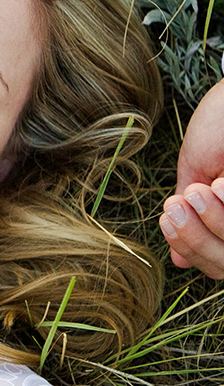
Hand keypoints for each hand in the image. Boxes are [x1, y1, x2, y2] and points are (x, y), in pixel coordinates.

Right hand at [160, 80, 223, 278]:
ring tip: (205, 188)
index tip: (167, 221)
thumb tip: (178, 262)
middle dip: (197, 241)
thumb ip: (187, 214)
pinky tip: (223, 182)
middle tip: (178, 207)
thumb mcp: (195, 172)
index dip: (189, 249)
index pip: (216, 261)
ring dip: (214, 222)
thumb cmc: (220, 123)